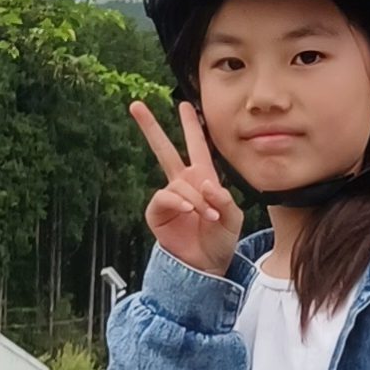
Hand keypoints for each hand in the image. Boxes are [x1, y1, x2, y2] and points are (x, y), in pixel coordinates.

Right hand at [131, 99, 240, 277]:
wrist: (205, 265)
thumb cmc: (221, 240)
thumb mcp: (233, 217)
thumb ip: (223, 198)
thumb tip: (204, 183)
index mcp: (202, 178)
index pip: (197, 145)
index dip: (190, 125)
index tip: (184, 104)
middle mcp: (182, 183)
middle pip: (164, 150)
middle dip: (150, 128)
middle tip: (135, 105)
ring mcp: (169, 197)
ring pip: (178, 183)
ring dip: (195, 198)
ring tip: (207, 214)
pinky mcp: (157, 212)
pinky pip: (165, 197)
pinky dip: (179, 201)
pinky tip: (189, 209)